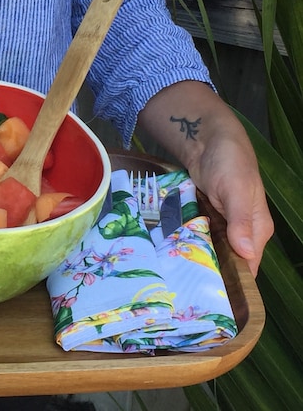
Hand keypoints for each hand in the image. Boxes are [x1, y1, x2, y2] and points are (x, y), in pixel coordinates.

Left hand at [184, 131, 272, 275]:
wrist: (208, 141)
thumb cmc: (229, 162)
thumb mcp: (236, 190)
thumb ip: (241, 220)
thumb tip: (247, 253)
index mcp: (258, 229)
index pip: (249, 265)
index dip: (234, 281)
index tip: (211, 295)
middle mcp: (243, 231)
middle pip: (230, 262)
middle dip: (212, 273)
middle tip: (187, 288)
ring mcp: (223, 225)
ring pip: (213, 251)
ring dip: (199, 260)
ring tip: (178, 277)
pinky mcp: (207, 218)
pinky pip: (200, 237)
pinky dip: (191, 245)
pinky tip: (176, 256)